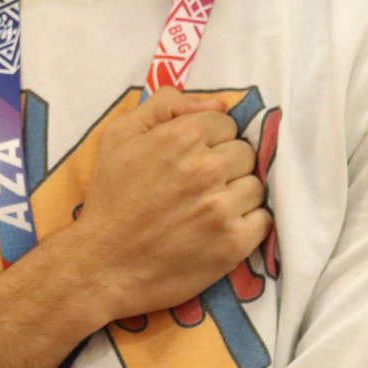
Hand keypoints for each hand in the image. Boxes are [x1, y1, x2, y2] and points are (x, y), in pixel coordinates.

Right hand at [57, 88, 269, 325]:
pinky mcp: (233, 243)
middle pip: (245, 153)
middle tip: (198, 185)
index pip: (225, 123)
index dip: (208, 140)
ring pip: (256, 186)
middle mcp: (206, 168)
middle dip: (225, 165)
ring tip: (207, 208)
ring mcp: (222, 207)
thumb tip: (217, 103)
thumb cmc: (110, 198)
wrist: (104, 264)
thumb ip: (164, 104)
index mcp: (181, 137)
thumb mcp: (119, 135)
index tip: (191, 159)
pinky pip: (263, 219)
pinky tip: (220, 227)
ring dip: (237, 194)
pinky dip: (247, 223)